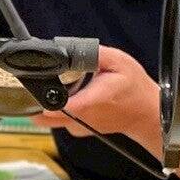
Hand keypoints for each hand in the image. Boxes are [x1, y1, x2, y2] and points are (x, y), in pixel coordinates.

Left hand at [34, 44, 158, 149]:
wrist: (146, 112)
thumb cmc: (134, 87)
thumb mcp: (118, 61)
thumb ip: (93, 54)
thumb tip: (70, 49)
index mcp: (93, 100)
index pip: (63, 106)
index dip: (43, 97)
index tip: (32, 88)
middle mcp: (83, 117)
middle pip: (45, 114)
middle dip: (35, 98)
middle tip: (36, 82)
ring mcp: (79, 126)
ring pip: (48, 118)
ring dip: (44, 103)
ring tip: (55, 87)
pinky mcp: (78, 129)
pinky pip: (58, 120)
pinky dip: (57, 108)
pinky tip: (68, 96)